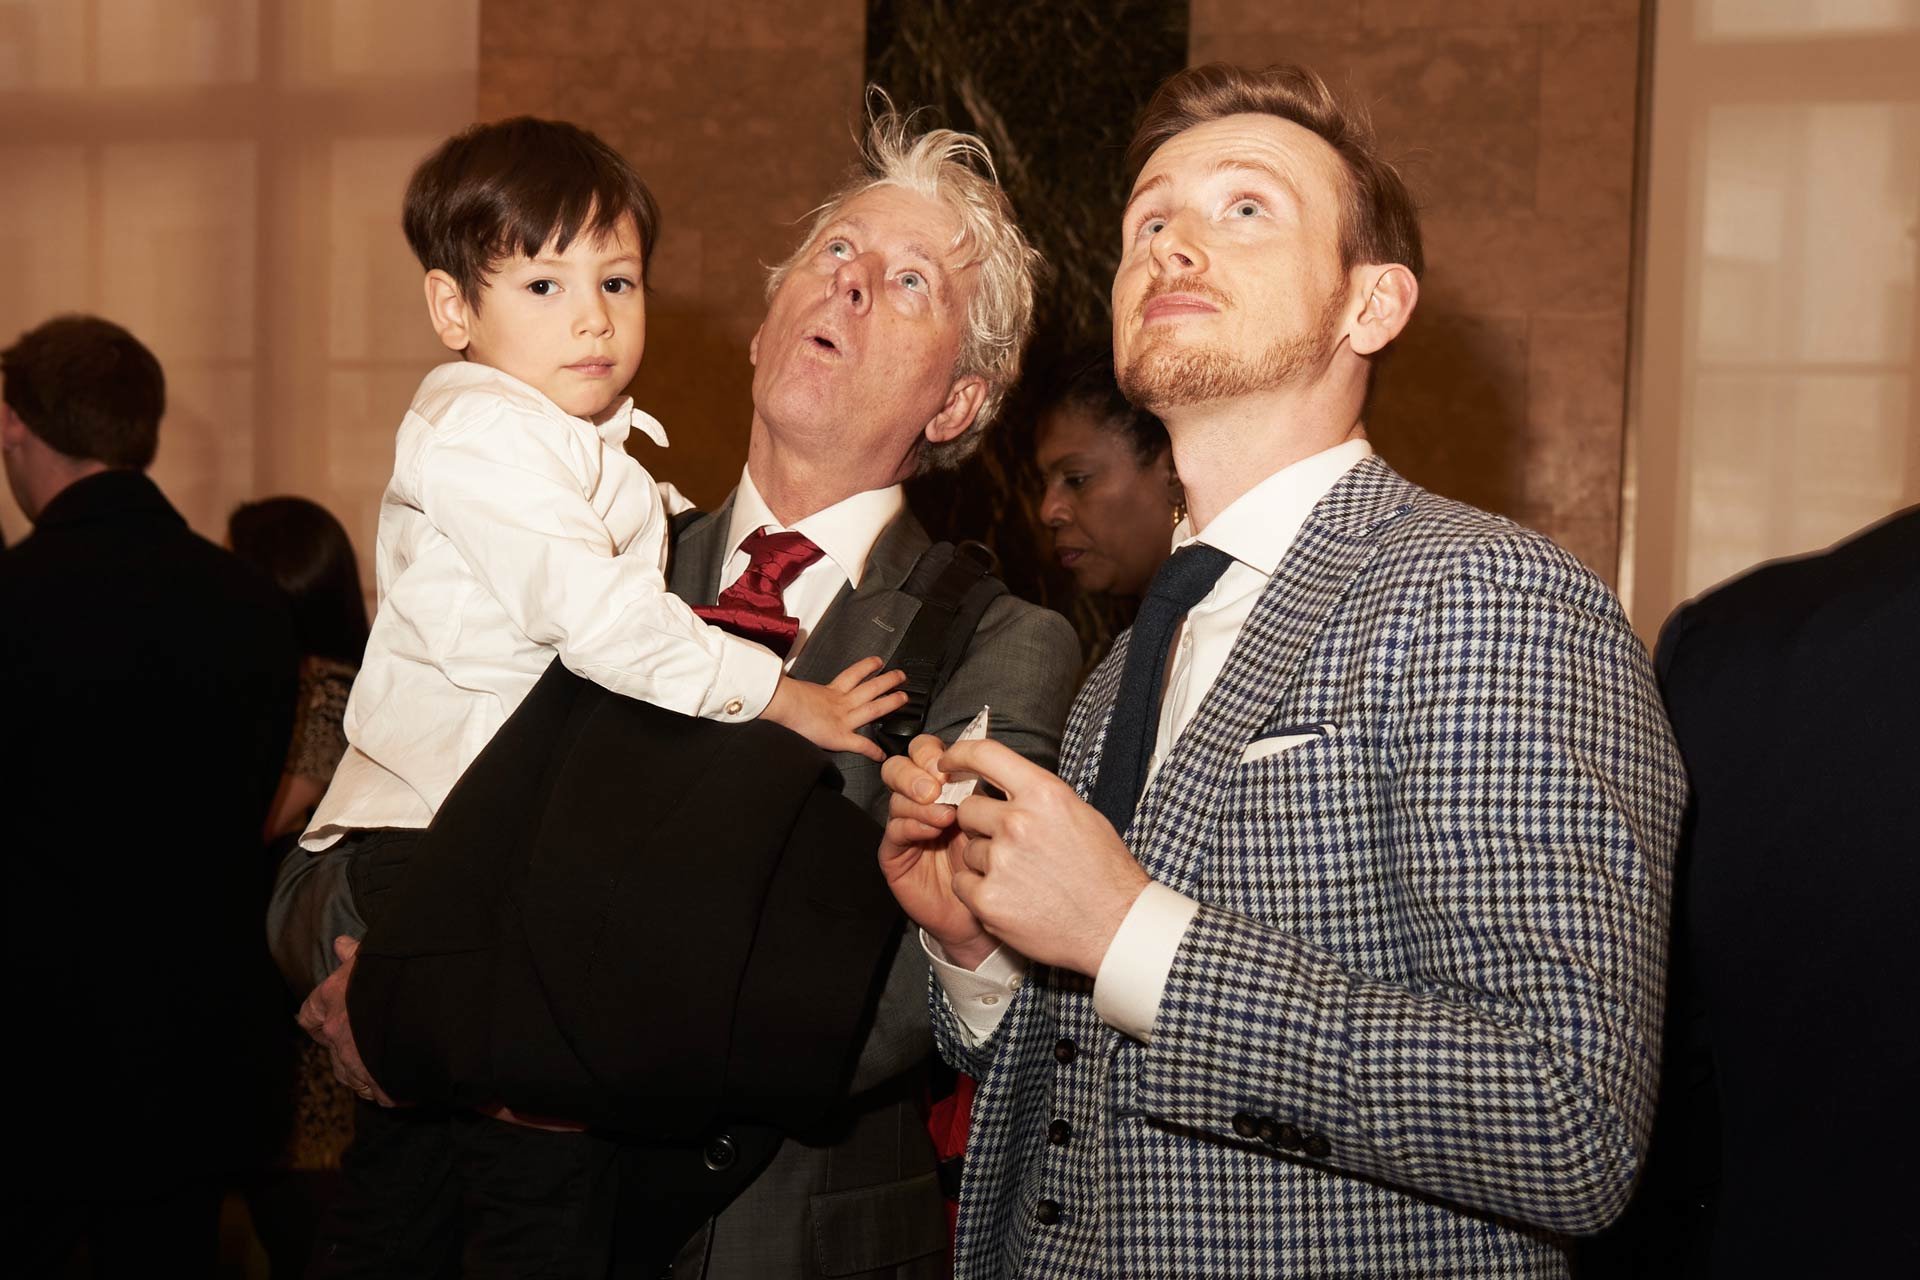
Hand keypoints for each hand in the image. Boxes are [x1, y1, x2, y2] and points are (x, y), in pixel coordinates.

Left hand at [296, 935, 397, 1106]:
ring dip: (367, 1070)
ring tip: (391, 1063)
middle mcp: (339, 1034)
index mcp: (334, 999)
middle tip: (373, 1042)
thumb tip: (340, 943)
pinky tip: (406, 1081)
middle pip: (333, 1050)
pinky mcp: (382, 1086)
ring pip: (352, 1075)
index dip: (319, 1019)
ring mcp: (358, 1063)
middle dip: (351, 1049)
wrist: (435, 1004)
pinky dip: (389, 1089)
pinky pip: (378, 1094)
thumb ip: (356, 954)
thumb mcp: (376, 955)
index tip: (330, 1021)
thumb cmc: (402, 972)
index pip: (310, 1015)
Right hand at [763, 657, 907, 761]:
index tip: (877, 662)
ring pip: (874, 708)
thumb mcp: (792, 687)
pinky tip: (882, 755)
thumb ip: (797, 687)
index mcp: (828, 691)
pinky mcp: (839, 736)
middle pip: (870, 688)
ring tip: (904, 698)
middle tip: (901, 676)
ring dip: (891, 702)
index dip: (866, 668)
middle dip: (887, 681)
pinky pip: (861, 745)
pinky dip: (872, 751)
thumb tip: (784, 684)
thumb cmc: (781, 696)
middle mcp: (839, 702)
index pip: (851, 676)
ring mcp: (842, 718)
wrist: (780, 704)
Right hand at [879, 734, 998, 967]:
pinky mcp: (895, 854)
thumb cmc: (1001, 865)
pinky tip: (932, 830)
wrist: (991, 913)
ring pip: (896, 797)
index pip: (926, 751)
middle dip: (916, 771)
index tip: (953, 764)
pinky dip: (912, 824)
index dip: (934, 752)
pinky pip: (894, 830)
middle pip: (901, 766)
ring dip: (918, 800)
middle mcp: (921, 801)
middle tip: (937, 786)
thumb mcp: (999, 818)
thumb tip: (987, 759)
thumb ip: (988, 788)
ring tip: (945, 815)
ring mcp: (906, 826)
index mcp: (946, 785)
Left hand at [939, 738, 1150, 976]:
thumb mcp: (1079, 814)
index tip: (947, 762)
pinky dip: (979, 890)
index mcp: (1043, 795)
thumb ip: (1037, 795)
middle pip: (967, 808)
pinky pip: (962, 883)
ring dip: (985, 860)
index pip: (985, 754)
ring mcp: (1000, 862)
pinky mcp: (987, 899)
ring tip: (1022, 877)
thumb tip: (1004, 783)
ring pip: (968, 849)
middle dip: (979, 823)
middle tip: (1008, 843)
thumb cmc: (1103, 872)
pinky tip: (1010, 897)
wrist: (1115, 927)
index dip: (959, 755)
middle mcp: (1018, 823)